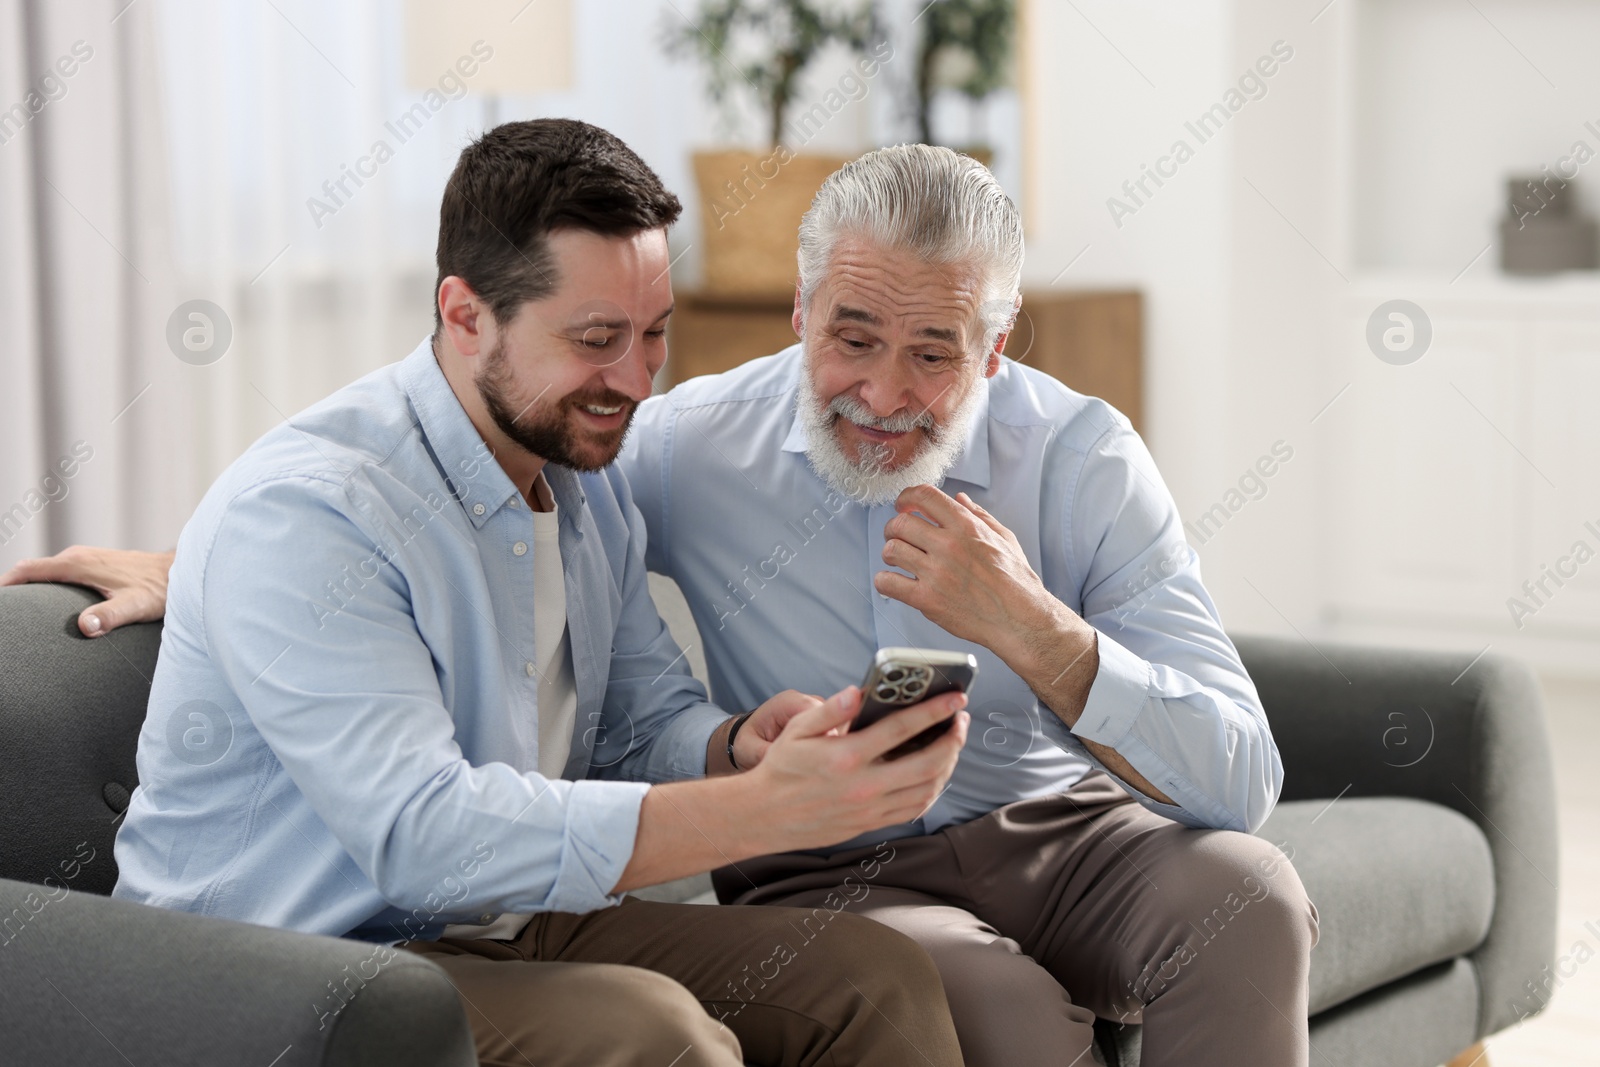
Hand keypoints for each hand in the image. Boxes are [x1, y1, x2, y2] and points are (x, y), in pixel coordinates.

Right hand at [0, 546, 173, 636]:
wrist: (182, 572)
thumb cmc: (160, 589)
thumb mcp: (135, 606)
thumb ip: (110, 616)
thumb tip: (85, 626)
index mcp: (78, 563)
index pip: (28, 570)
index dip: (5, 584)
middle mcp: (78, 556)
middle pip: (32, 570)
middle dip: (12, 588)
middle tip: (4, 615)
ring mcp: (86, 558)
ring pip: (46, 571)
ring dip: (29, 587)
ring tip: (15, 611)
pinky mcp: (95, 564)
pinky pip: (60, 573)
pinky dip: (46, 585)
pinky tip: (46, 603)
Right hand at [747, 684, 969, 850]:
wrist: (765, 816)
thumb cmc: (781, 769)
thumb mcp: (797, 731)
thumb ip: (830, 710)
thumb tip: (859, 692)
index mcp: (846, 756)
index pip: (902, 729)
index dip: (934, 711)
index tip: (955, 698)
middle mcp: (864, 785)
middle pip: (928, 763)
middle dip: (953, 739)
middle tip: (961, 721)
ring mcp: (870, 809)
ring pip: (927, 789)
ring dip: (948, 765)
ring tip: (952, 744)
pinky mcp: (871, 824)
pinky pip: (914, 809)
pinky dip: (932, 790)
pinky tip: (934, 773)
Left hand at [874, 485, 1072, 659]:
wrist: (1019, 619)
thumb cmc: (1015, 582)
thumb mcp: (1004, 539)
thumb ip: (979, 516)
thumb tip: (960, 500)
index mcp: (966, 527)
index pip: (925, 496)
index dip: (907, 497)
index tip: (903, 504)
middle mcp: (949, 546)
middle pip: (900, 522)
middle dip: (894, 527)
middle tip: (897, 535)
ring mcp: (936, 573)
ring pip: (891, 550)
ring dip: (890, 553)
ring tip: (898, 559)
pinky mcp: (927, 599)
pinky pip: (888, 583)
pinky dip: (885, 581)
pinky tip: (894, 582)